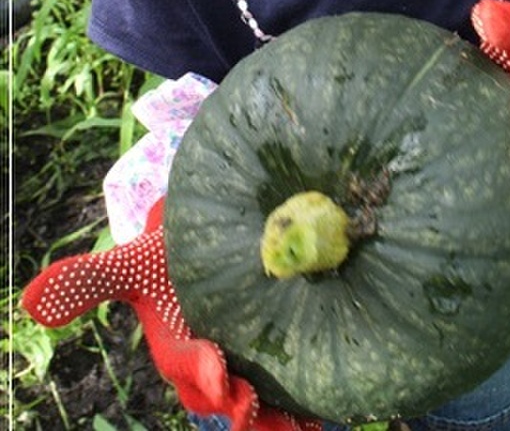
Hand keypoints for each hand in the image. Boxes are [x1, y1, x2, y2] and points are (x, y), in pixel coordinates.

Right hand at [22, 198, 320, 430]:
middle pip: (231, 396)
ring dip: (280, 419)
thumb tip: (32, 302)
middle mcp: (214, 367)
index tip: (223, 375)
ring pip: (263, 403)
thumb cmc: (164, 258)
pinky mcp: (278, 356)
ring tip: (305, 427)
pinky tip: (327, 413)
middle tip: (262, 406)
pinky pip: (292, 385)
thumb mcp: (129, 263)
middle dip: (246, 407)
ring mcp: (248, 363)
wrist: (205, 247)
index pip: (189, 365)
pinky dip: (308, 402)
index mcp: (179, 349)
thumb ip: (88, 281)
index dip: (203, 372)